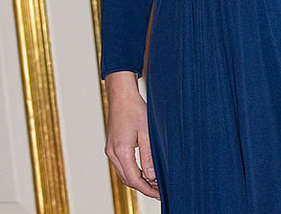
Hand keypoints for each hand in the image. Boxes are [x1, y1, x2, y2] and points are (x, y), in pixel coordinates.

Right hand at [104, 71, 159, 198]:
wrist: (121, 96)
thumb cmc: (135, 110)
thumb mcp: (147, 132)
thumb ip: (149, 155)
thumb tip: (152, 176)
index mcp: (121, 151)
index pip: (134, 179)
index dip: (147, 189)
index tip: (159, 194)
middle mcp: (113, 154)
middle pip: (128, 179)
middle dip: (143, 187)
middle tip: (159, 191)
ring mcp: (110, 151)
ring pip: (124, 174)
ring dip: (138, 180)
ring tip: (153, 183)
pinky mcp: (112, 147)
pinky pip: (122, 165)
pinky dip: (132, 171)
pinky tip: (143, 171)